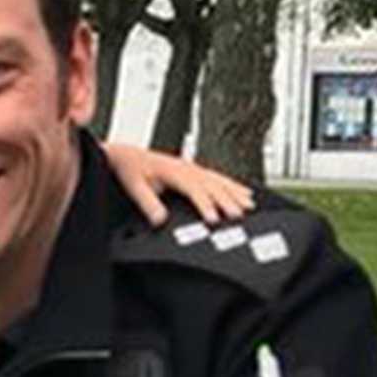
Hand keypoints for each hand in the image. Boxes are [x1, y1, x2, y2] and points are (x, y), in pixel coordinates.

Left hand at [103, 141, 255, 225]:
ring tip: (249, 206)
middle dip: (228, 201)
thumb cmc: (131, 170)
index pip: (195, 190)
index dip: (205, 205)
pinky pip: (219, 177)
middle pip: (213, 185)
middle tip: (240, 216)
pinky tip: (245, 193)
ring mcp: (193, 168)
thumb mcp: (134, 187)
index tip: (214, 220)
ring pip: (220, 181)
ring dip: (235, 193)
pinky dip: (234, 186)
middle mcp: (187, 168)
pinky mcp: (195, 170)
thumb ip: (148, 203)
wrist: (127, 156)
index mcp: (174, 172)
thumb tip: (160, 220)